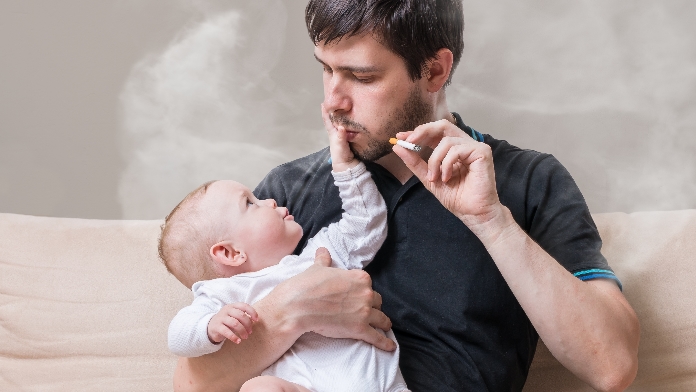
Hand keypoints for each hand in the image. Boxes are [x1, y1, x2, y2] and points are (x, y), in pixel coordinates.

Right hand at [207, 303, 258, 344]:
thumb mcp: (234, 316)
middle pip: (241, 315)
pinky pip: (227, 332)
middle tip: (250, 332)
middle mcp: (226, 310)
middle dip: (248, 324)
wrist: (210, 326)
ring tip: (245, 337)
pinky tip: (238, 341)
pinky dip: (234, 337)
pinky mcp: (217, 327)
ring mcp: (221, 318)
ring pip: (235, 323)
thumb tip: (254, 320)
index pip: (244, 306)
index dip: (252, 312)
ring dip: (242, 331)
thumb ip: (243, 317)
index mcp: (232, 306)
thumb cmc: (227, 321)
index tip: (257, 320)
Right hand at [273, 247, 395, 350]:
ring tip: (385, 326)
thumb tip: (322, 251)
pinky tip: (390, 346)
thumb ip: (324, 260)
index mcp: (359, 278)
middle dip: (373, 306)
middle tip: (368, 311)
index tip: (360, 297)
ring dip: (383, 322)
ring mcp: (364, 312)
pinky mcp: (360, 329)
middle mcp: (366, 293)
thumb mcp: (317, 269)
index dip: (363, 292)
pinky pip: (377, 336)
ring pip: (381, 318)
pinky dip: (385, 343)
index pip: (368, 285)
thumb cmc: (307, 286)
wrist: (299, 306)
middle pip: (376, 301)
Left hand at [322, 103, 357, 171]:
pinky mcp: (350, 139)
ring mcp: (344, 136)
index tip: (323, 102)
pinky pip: (349, 127)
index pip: (328, 120)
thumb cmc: (341, 156)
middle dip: (334, 110)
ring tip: (344, 107)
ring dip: (342, 115)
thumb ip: (341, 137)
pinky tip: (352, 118)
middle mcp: (337, 133)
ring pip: (342, 123)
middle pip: (334, 119)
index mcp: (333, 133)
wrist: (348, 167)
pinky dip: (350, 122)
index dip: (325, 112)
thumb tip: (341, 127)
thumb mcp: (340, 146)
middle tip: (335, 101)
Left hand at [392, 119, 508, 235]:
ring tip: (435, 177)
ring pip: (446, 141)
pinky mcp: (482, 152)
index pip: (435, 133)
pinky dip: (446, 164)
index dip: (418, 132)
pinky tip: (447, 177)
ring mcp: (475, 147)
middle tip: (410, 141)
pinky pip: (456, 149)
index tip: (400, 137)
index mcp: (454, 149)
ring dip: (434, 160)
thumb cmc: (456, 198)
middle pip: (443, 126)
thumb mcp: (429, 178)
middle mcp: (465, 144)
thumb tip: (397, 146)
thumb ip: (415, 162)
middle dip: (423, 132)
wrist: (473, 213)